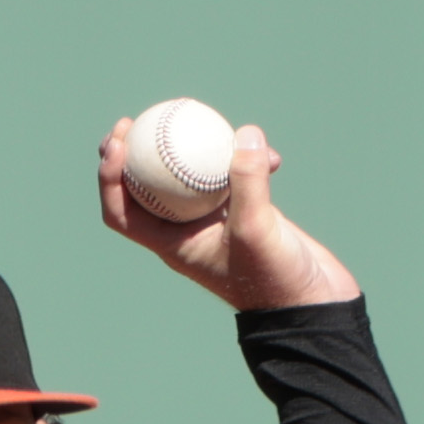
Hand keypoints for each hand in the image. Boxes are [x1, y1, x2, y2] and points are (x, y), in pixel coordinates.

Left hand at [98, 116, 358, 311]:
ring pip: (191, 176)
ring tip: (192, 118)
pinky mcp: (245, 213)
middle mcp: (187, 231)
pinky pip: (235, 177)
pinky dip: (247, 162)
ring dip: (193, 148)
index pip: (122, 212)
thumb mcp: (256, 229)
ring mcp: (216, 221)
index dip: (110, 177)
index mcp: (172, 244)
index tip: (120, 143)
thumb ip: (247, 180)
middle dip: (135, 154)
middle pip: (145, 189)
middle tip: (137, 121)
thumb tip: (245, 132)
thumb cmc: (274, 279)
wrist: (313, 305)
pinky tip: (269, 154)